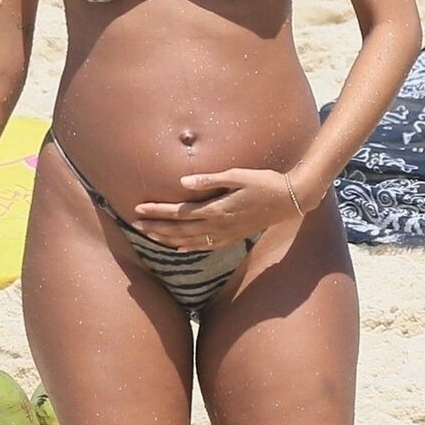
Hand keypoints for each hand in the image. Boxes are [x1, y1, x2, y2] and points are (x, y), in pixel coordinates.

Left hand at [134, 167, 306, 247]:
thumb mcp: (238, 175)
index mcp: (216, 208)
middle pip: (180, 229)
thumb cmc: (264, 182)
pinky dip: (190, 248)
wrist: (289, 200)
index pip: (179, 212)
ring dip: (168, 239)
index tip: (139, 208)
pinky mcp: (233, 237)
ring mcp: (226, 234)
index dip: (158, 211)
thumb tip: (183, 182)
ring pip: (190, 240)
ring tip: (149, 236)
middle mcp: (218, 225)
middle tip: (135, 224)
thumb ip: (210, 179)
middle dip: (156, 227)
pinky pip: (206, 246)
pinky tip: (178, 249)